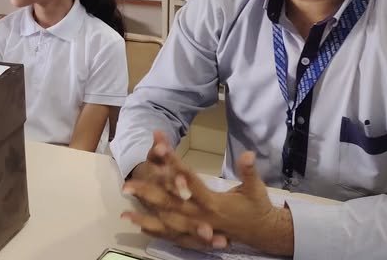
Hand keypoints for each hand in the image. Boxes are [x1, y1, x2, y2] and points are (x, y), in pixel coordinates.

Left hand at [124, 146, 294, 256]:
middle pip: (170, 203)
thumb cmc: (257, 207)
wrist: (262, 232)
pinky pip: (172, 235)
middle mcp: (202, 216)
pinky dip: (156, 231)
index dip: (175, 165)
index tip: (160, 151)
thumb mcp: (256, 188)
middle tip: (127, 185)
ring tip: (124, 213)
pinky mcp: (196, 235)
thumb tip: (248, 153)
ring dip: (146, 217)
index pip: (190, 181)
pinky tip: (139, 226)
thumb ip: (249, 171)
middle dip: (148, 194)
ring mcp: (197, 227)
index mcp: (214, 203)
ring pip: (167, 223)